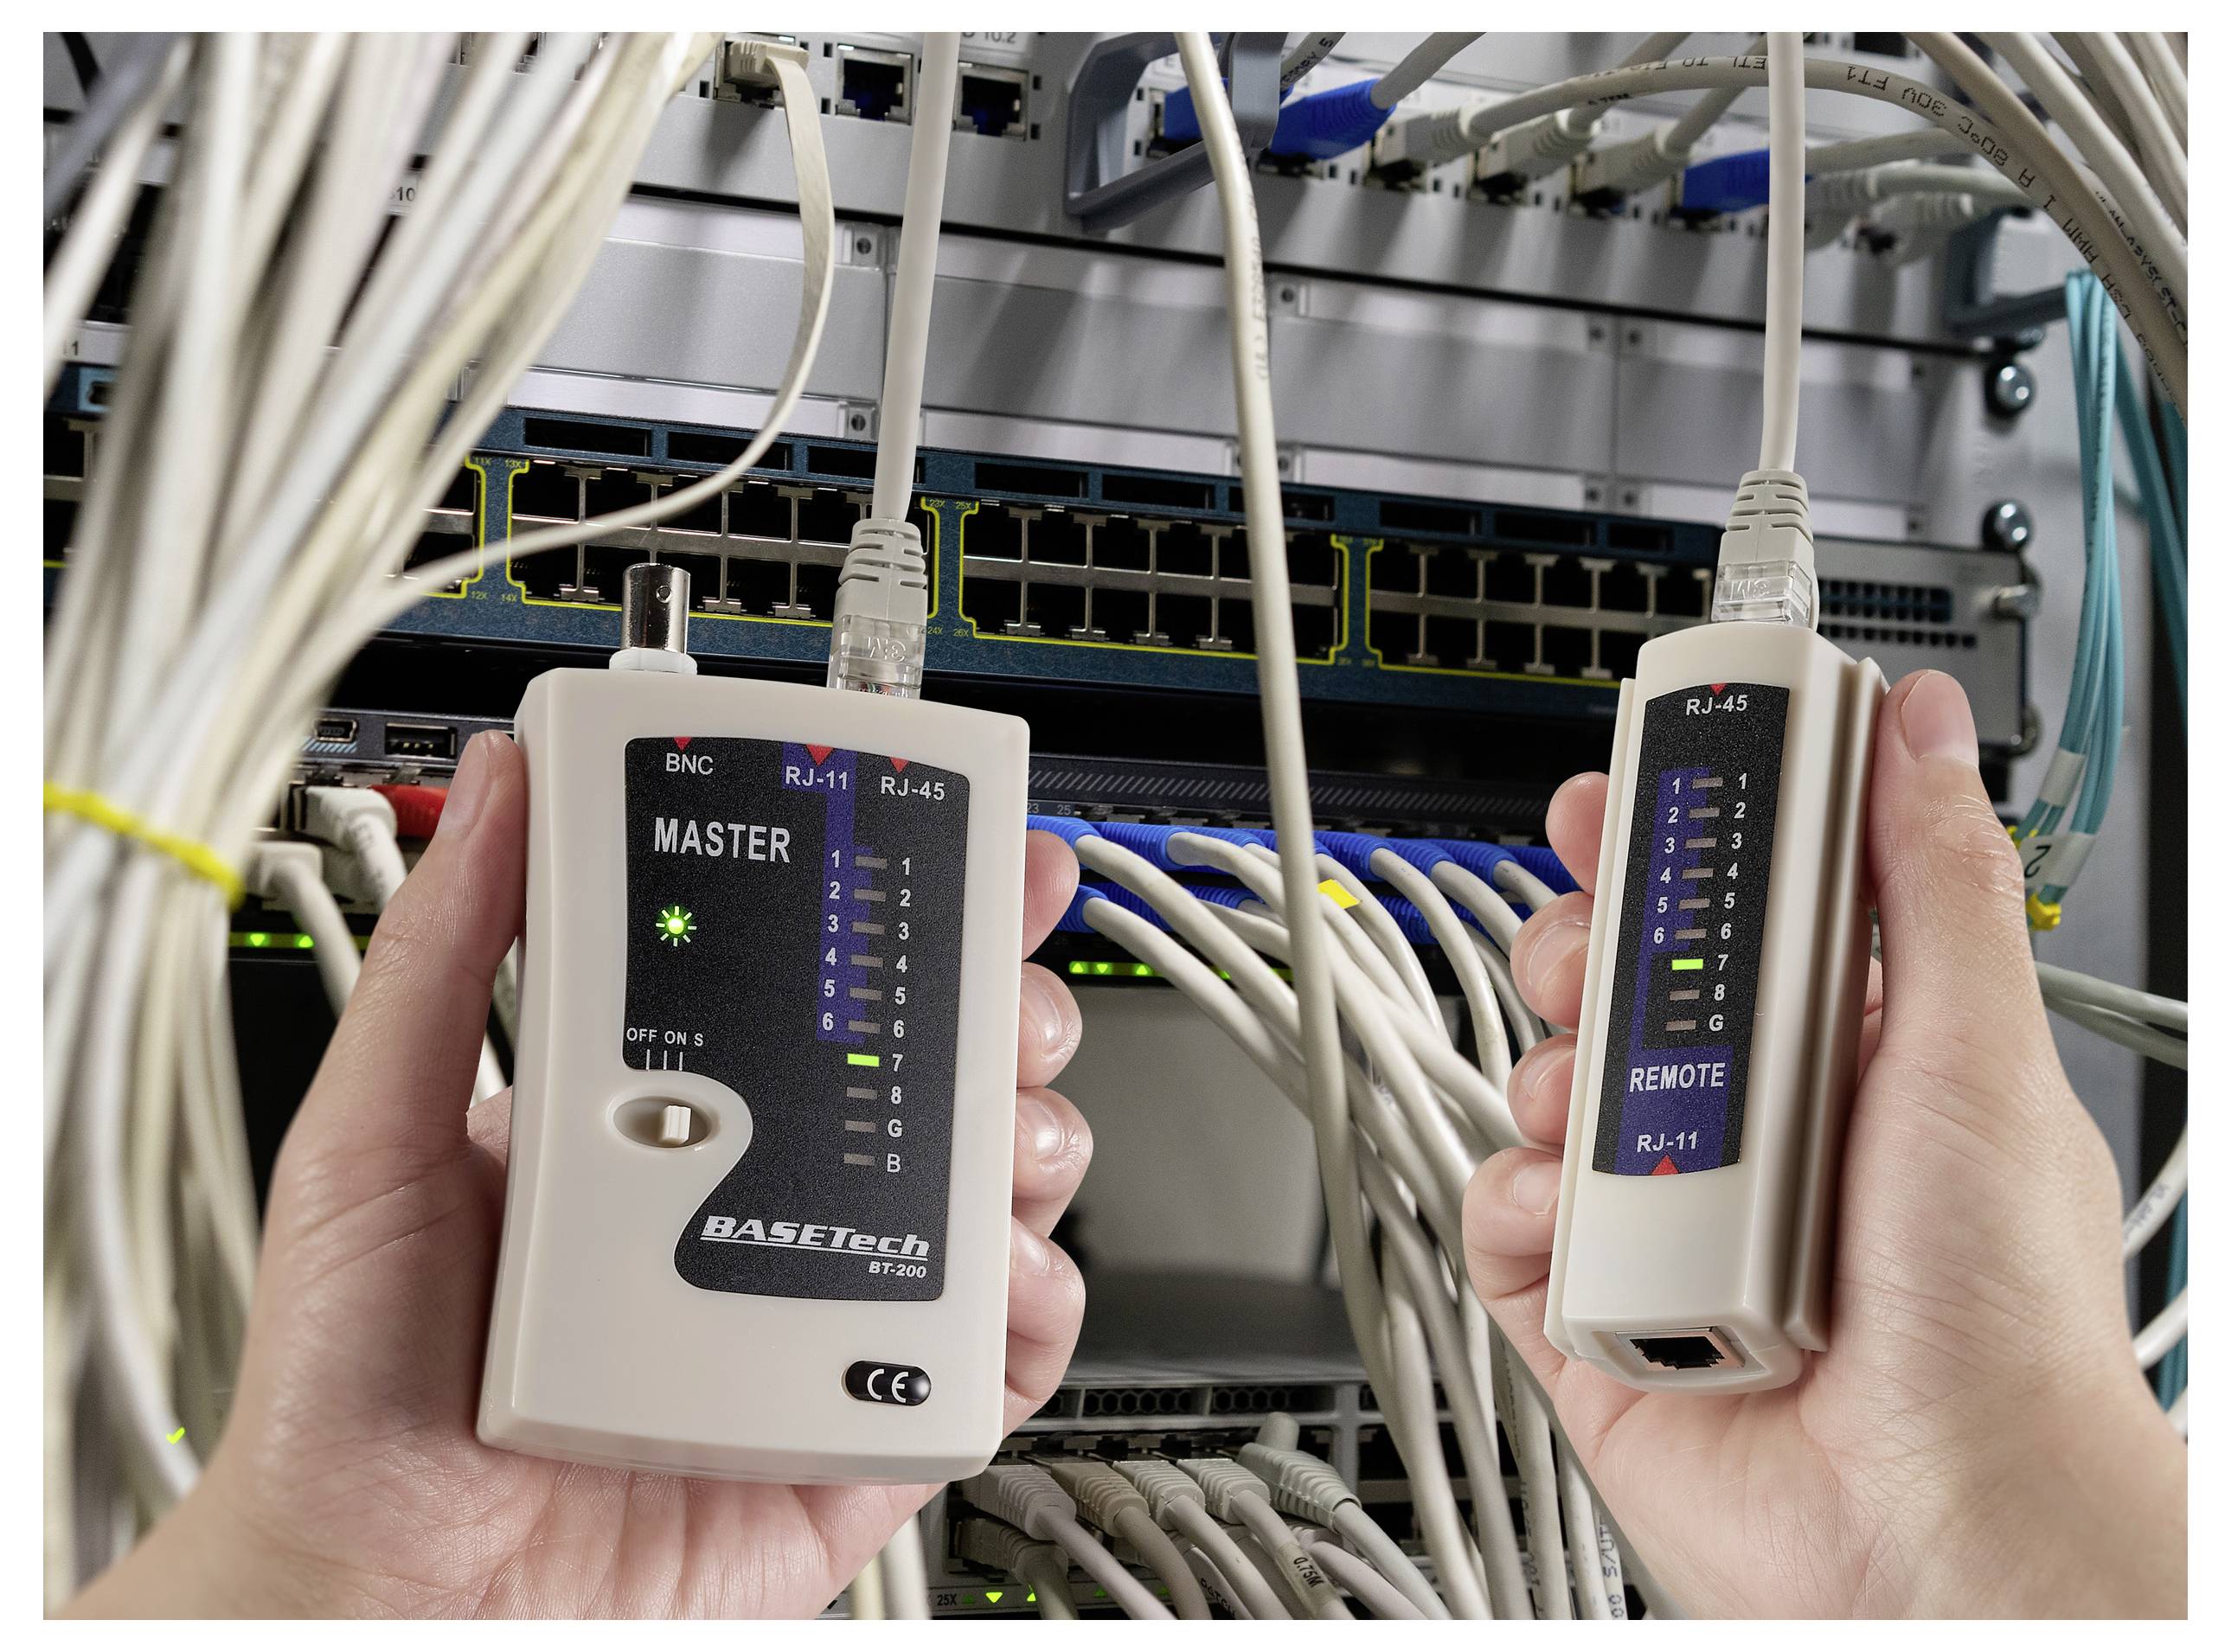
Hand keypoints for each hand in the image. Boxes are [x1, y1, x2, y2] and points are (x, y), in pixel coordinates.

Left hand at [74, 732, 1093, 1617]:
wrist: (384, 1598)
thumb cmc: (355, 1389)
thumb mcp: (374, 1135)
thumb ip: (442, 954)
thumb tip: (500, 782)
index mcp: (664, 1111)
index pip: (811, 980)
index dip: (910, 907)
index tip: (972, 850)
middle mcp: (757, 1196)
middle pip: (934, 1068)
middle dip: (1005, 1008)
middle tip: (1000, 999)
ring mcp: (816, 1307)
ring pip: (991, 1188)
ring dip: (1029, 1138)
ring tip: (990, 1141)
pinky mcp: (862, 1421)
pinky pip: (995, 1350)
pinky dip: (1034, 1299)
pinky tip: (989, 1274)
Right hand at [1463, 670, 2184, 1617]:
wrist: (1937, 1530)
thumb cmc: (1996, 1318)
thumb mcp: (1975, 1055)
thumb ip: (1931, 880)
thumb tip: (1926, 730)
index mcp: (1849, 1052)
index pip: (1736, 907)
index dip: (1671, 839)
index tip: (1622, 792)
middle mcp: (1751, 1129)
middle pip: (1618, 986)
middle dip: (1584, 951)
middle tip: (1599, 960)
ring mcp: (1665, 1218)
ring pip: (1545, 1089)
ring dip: (1553, 1083)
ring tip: (1612, 1132)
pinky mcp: (1589, 1310)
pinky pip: (1501, 1217)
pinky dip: (1515, 1208)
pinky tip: (1575, 1226)